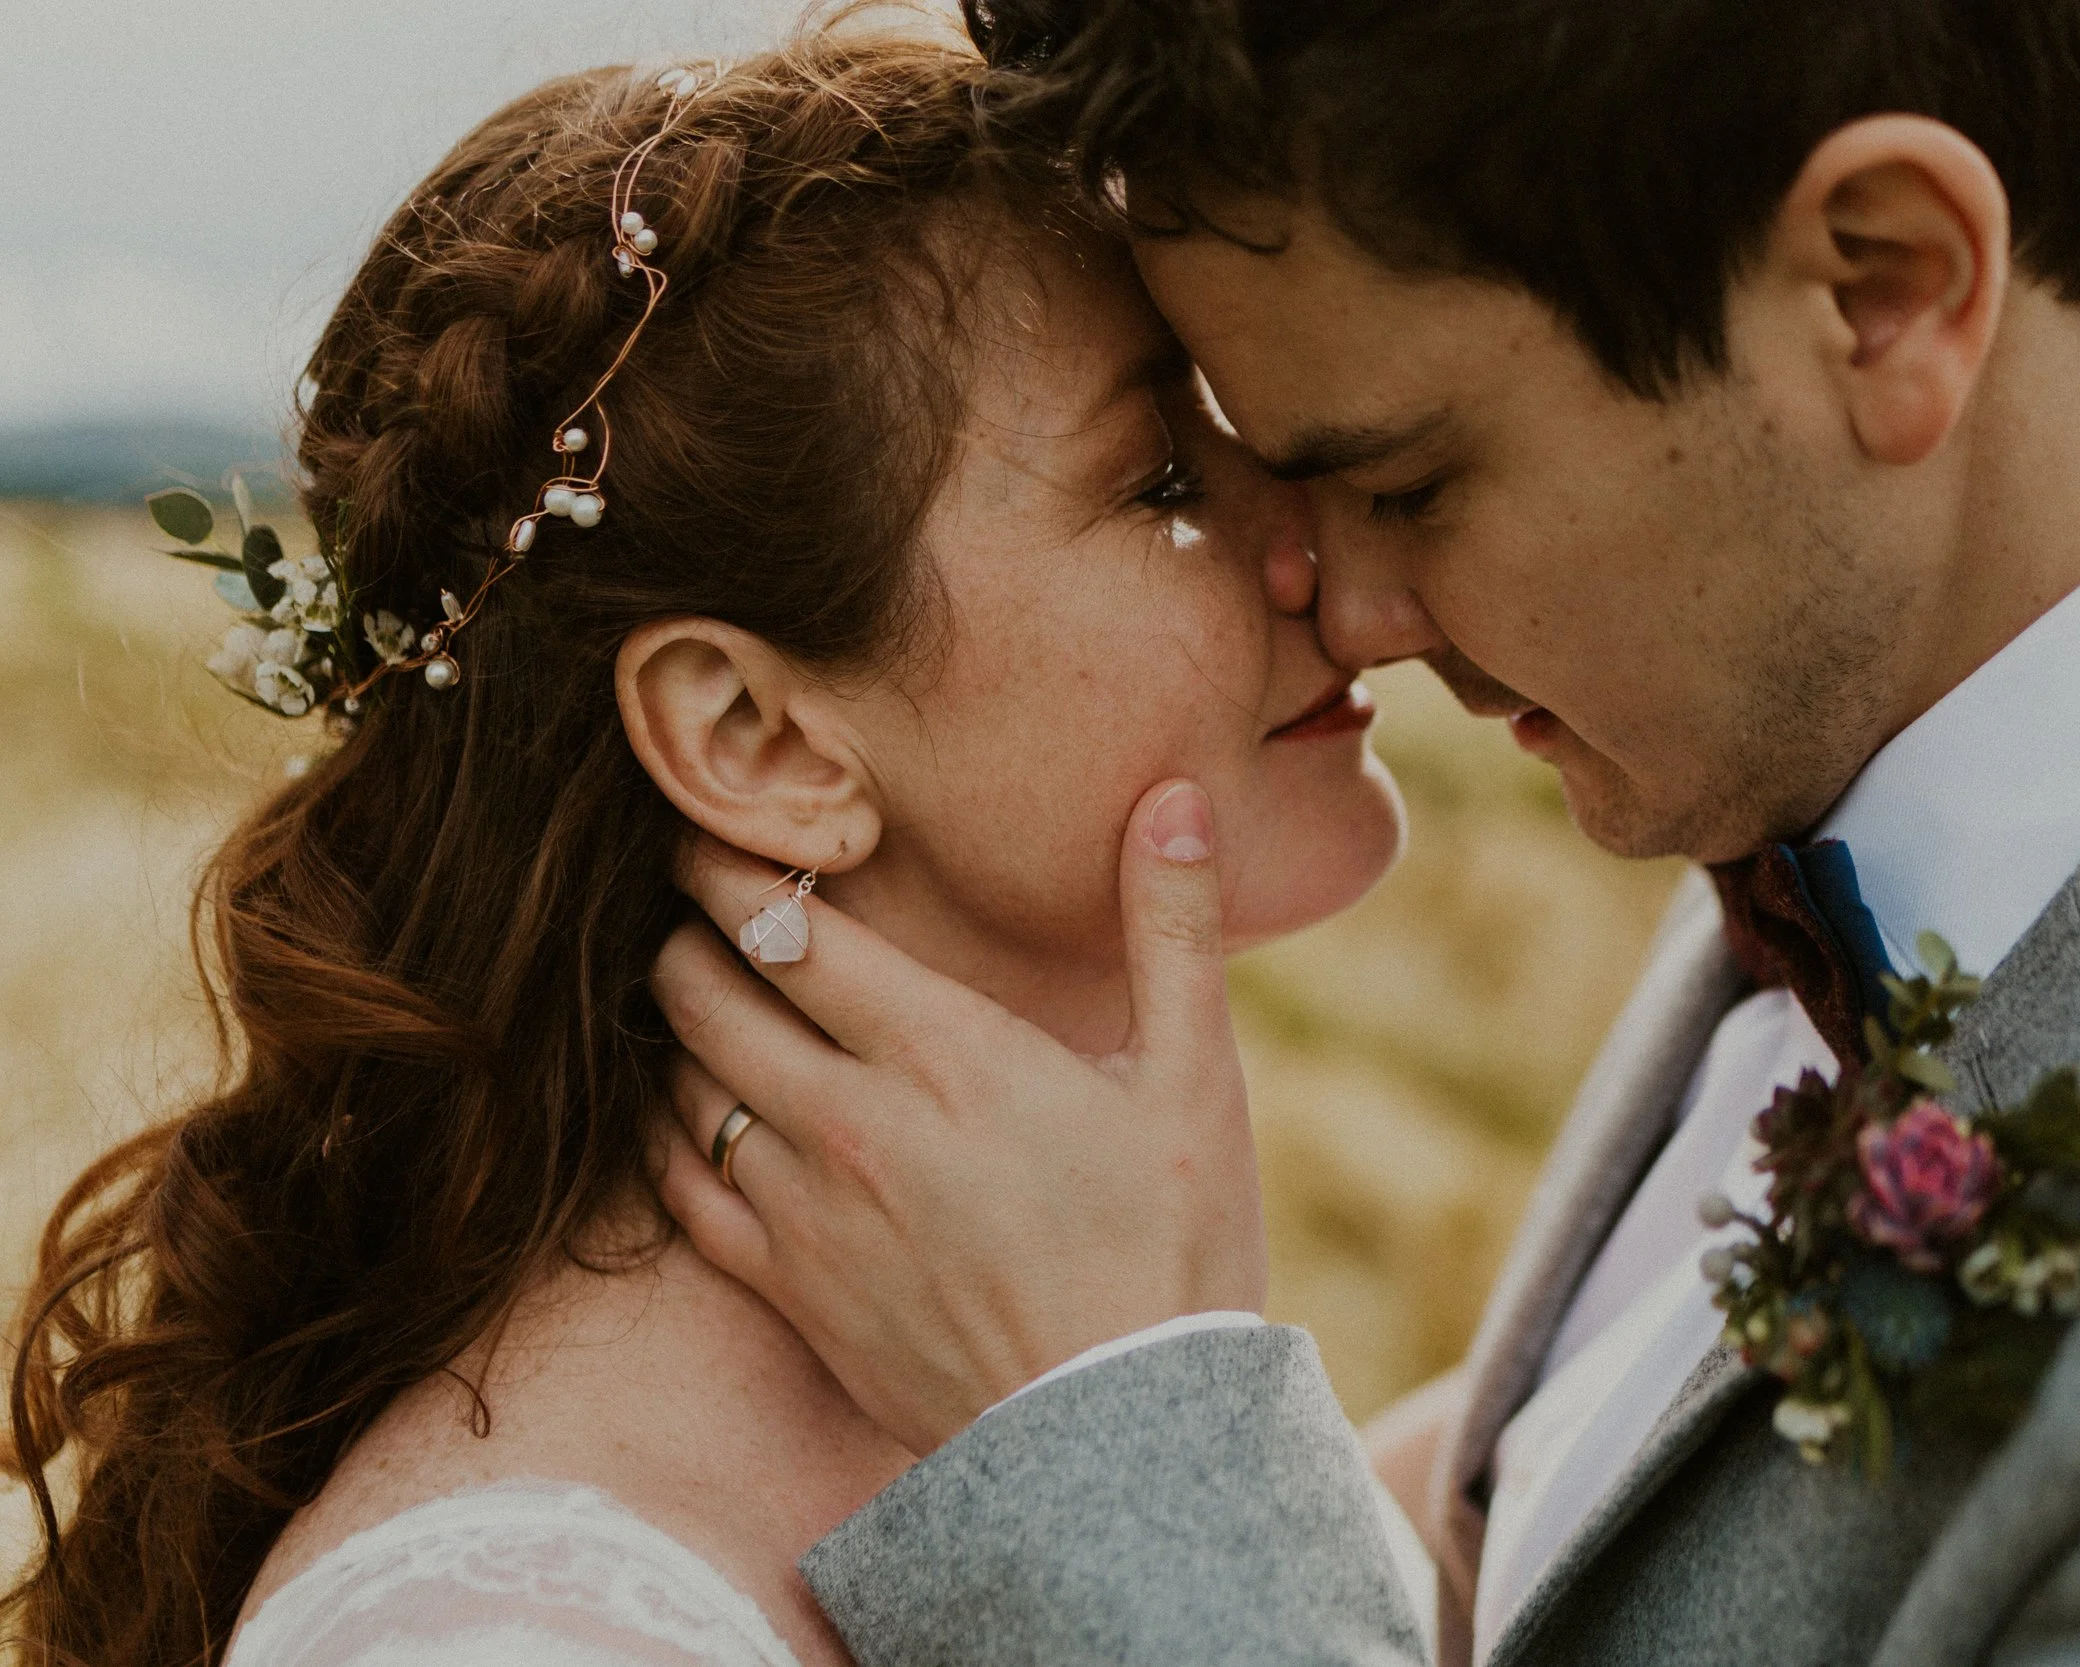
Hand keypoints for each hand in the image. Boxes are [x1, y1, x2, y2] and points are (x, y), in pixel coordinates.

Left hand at [649, 780, 1266, 1454]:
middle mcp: (849, 1122)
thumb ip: (1172, 926)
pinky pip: (679, 1194)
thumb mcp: (1195, 1077)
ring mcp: (806, 1215)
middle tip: (691, 906)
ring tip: (687, 996)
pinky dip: (664, 1136)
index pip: (782, 930)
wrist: (1121, 1441)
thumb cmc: (1171, 1248)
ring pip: (679, 1089)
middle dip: (683, 935)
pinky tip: (682, 1114)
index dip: (727, 868)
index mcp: (943, 1052)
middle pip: (702, 995)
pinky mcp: (791, 1293)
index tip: (712, 836)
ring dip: (672, 1031)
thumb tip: (1176, 795)